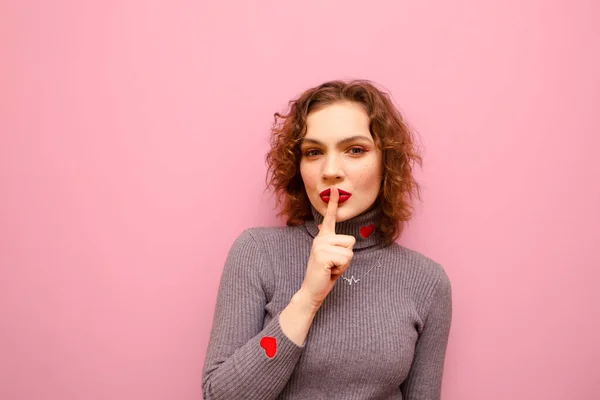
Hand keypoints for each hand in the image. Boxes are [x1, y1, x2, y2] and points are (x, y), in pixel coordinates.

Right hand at [299, 187, 355, 308]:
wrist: (312, 290)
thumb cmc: (324, 274)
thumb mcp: (330, 255)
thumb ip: (330, 241)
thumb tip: (321, 224)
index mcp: (323, 237)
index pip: (330, 218)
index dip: (332, 203)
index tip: (334, 189)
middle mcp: (320, 238)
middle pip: (351, 240)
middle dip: (346, 256)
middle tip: (333, 265)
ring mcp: (320, 246)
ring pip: (349, 250)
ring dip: (344, 263)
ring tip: (331, 268)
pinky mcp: (323, 255)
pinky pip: (346, 258)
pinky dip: (341, 268)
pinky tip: (329, 271)